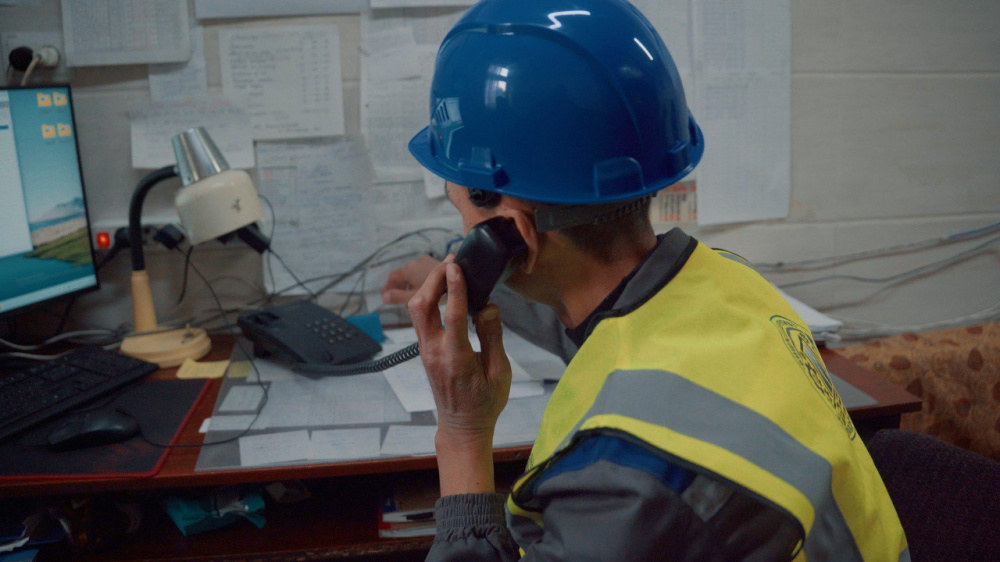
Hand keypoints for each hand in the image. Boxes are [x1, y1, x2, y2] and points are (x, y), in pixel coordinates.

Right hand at [381, 255, 439, 304]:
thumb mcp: (415, 296)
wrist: (459, 277)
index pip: (393, 278)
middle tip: (399, 299)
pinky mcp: (437, 263)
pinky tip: (428, 290)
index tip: (387, 297)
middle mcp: (416, 262)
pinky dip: (422, 281)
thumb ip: (398, 296)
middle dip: (401, 286)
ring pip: (415, 274)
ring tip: (413, 296)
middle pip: (404, 275)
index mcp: (408, 269)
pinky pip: (424, 272)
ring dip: (412, 283)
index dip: (388, 287)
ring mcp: (427, 261)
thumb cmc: (437, 290)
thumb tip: (384, 297)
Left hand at [408, 257, 511, 494]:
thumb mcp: (499, 372)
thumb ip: (492, 336)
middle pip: (422, 306)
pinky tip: (444, 291)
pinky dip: (429, 300)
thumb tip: (488, 306)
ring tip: (448, 272)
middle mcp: (434, 352)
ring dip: (429, 288)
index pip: (452, 315)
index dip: (454, 288)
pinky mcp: (424, 351)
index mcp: (455, 358)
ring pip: (416, 311)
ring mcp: (425, 351)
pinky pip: (420, 319)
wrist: (462, 427)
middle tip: (451, 261)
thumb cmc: (485, 402)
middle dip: (434, 279)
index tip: (456, 266)